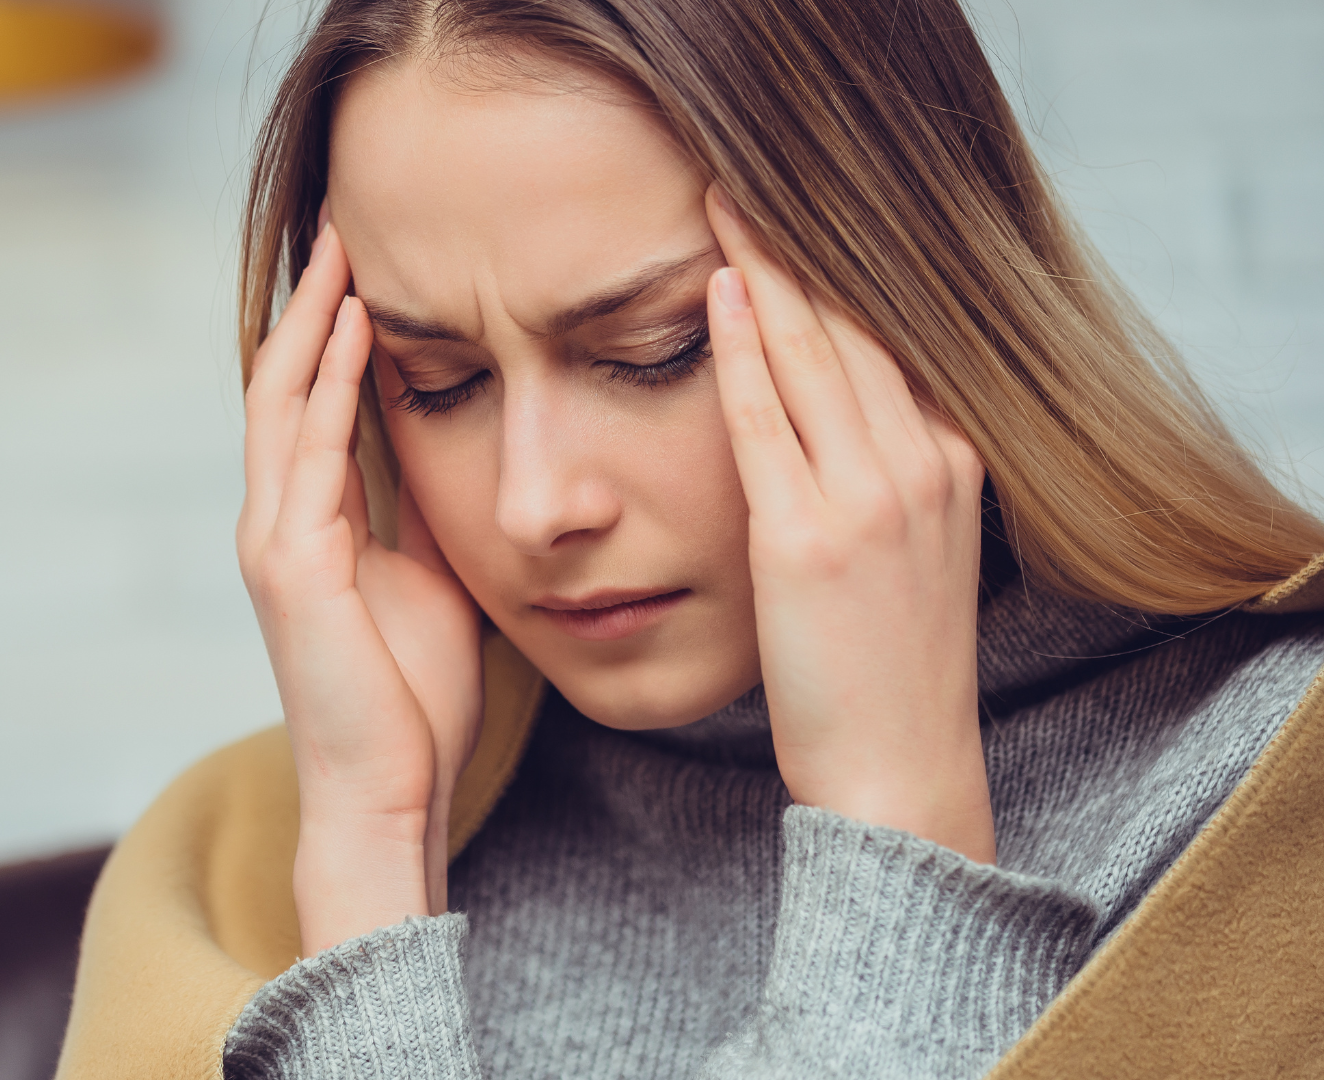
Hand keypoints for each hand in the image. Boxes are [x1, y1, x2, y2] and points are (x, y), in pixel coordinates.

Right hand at [238, 219, 485, 952]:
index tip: (366, 265)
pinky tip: (359, 329)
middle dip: (311, 303)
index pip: (311, 404)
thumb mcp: (431, 582)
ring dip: (313, 321)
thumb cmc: (414, 700)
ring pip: (282, 401)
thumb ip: (423, 517)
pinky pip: (308, 452)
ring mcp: (275, 540)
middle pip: (283, 382)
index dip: (330, 332)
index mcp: (309, 526)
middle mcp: (277, 522)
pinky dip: (331, 384)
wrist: (389, 789)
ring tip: (344, 249)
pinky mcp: (291, 565)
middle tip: (344, 225)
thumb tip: (458, 455)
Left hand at [704, 186, 994, 863]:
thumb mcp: (912, 553)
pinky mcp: (809, 537)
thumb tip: (839, 418)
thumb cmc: (888, 670)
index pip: (888, 342)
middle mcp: (923, 465)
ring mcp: (871, 498)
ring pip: (814, 355)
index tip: (792, 219)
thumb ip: (888, 476)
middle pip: (854, 327)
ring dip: (767, 271)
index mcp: (952, 464)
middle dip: (798, 248)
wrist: (899, 769)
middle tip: (746, 180)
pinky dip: (745, 350)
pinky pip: (769, 421)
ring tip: (725, 204)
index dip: (837, 274)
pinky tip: (722, 293)